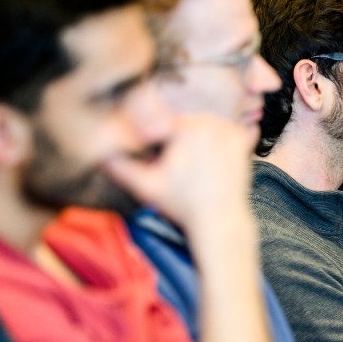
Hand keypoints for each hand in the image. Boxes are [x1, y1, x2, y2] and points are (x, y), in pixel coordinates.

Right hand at [103, 113, 257, 229]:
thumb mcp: (146, 186)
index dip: (159, 145)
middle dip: (179, 143)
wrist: (219, 220)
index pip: (164, 125)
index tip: (163, 166)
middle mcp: (210, 122)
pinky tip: (214, 162)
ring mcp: (230, 130)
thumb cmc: (181, 204)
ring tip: (196, 169)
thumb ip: (120, 167)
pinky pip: (225, 132)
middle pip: (185, 125)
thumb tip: (99, 154)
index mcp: (186, 126)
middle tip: (181, 171)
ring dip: (198, 142)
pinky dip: (219, 143)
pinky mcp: (243, 141)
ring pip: (203, 128)